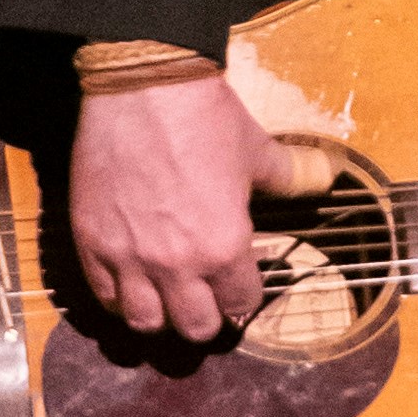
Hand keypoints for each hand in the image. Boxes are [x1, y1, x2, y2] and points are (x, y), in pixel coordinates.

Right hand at [70, 75, 297, 341]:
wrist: (144, 89)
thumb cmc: (208, 119)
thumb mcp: (259, 152)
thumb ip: (293, 177)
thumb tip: (325, 178)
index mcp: (225, 248)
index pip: (241, 305)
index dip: (245, 299)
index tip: (242, 290)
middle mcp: (177, 264)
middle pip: (194, 327)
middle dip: (206, 320)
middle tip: (206, 304)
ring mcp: (129, 257)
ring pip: (144, 322)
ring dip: (160, 316)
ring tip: (166, 300)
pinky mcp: (91, 242)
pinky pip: (103, 295)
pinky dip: (118, 297)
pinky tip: (129, 284)